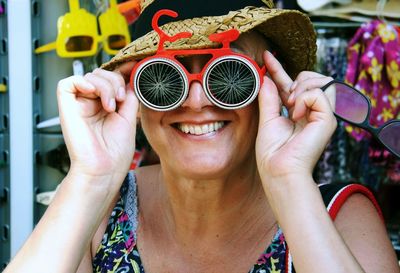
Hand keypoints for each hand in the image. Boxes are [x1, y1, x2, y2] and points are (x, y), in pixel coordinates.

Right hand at [57, 62, 138, 179]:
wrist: (105, 170)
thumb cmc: (116, 152)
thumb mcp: (129, 118)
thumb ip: (129, 97)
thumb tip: (130, 79)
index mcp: (105, 106)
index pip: (111, 79)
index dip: (122, 73)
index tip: (134, 74)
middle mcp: (91, 104)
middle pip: (101, 74)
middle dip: (115, 81)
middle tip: (121, 99)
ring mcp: (79, 105)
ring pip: (89, 76)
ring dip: (105, 85)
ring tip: (111, 105)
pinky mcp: (67, 108)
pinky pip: (67, 83)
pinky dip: (82, 82)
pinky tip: (95, 94)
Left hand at [256, 51, 336, 179]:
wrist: (278, 171)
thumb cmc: (272, 152)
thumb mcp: (267, 119)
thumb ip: (268, 98)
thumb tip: (266, 77)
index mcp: (297, 111)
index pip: (290, 83)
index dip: (278, 68)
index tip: (266, 55)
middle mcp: (312, 111)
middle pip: (311, 76)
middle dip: (295, 80)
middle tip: (285, 101)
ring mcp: (322, 114)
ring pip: (320, 80)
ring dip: (300, 88)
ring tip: (291, 107)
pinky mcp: (328, 118)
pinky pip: (318, 92)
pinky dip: (304, 99)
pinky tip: (296, 114)